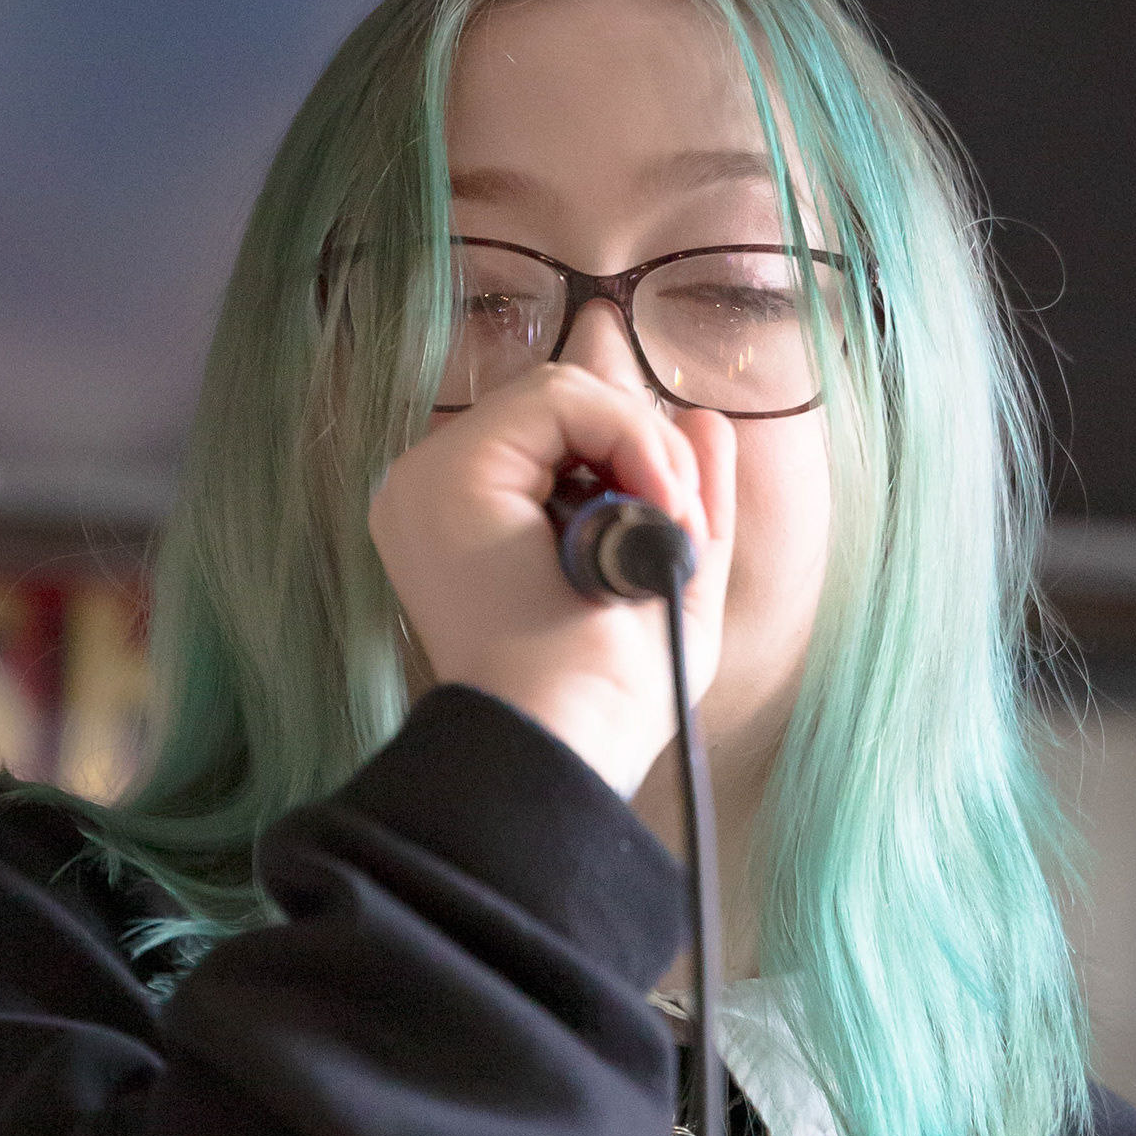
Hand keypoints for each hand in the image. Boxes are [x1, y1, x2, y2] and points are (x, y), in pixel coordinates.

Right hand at [369, 365, 735, 796]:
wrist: (567, 742)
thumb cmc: (610, 696)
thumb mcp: (671, 582)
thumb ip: (689, 497)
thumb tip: (705, 418)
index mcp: (469, 525)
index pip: (560, 439)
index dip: (634, 455)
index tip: (678, 519)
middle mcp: (433, 496)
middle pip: (562, 409)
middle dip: (647, 447)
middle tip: (681, 519)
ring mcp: (430, 482)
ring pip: (564, 393)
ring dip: (646, 445)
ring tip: (669, 519)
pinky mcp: (450, 475)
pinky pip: (558, 398)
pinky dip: (631, 435)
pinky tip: (653, 500)